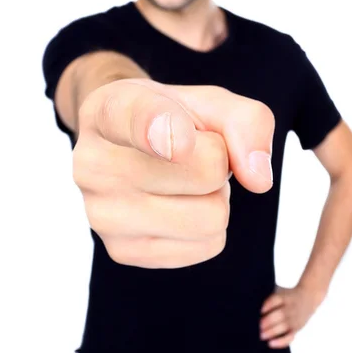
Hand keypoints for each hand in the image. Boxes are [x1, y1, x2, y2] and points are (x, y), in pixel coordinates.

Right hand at [73, 78, 274, 268]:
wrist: (132, 148)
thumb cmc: (174, 119)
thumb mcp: (212, 102)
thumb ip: (247, 122)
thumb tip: (259, 180)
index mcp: (109, 110)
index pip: (135, 119)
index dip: (160, 129)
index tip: (180, 142)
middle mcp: (92, 163)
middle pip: (206, 171)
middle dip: (218, 162)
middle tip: (193, 152)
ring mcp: (101, 213)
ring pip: (211, 217)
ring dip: (215, 197)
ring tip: (185, 181)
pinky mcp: (122, 251)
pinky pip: (207, 245)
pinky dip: (208, 226)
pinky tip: (178, 205)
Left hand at [260, 284, 324, 347]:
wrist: (308, 297)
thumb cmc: (286, 294)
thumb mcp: (279, 289)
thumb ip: (267, 293)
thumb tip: (248, 297)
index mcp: (285, 297)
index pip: (276, 299)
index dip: (268, 304)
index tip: (260, 310)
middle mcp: (290, 308)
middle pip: (280, 314)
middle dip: (268, 321)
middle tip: (258, 326)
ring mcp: (294, 319)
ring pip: (284, 326)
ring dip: (272, 331)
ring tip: (261, 335)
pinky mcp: (296, 329)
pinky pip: (289, 337)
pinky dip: (281, 342)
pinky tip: (270, 343)